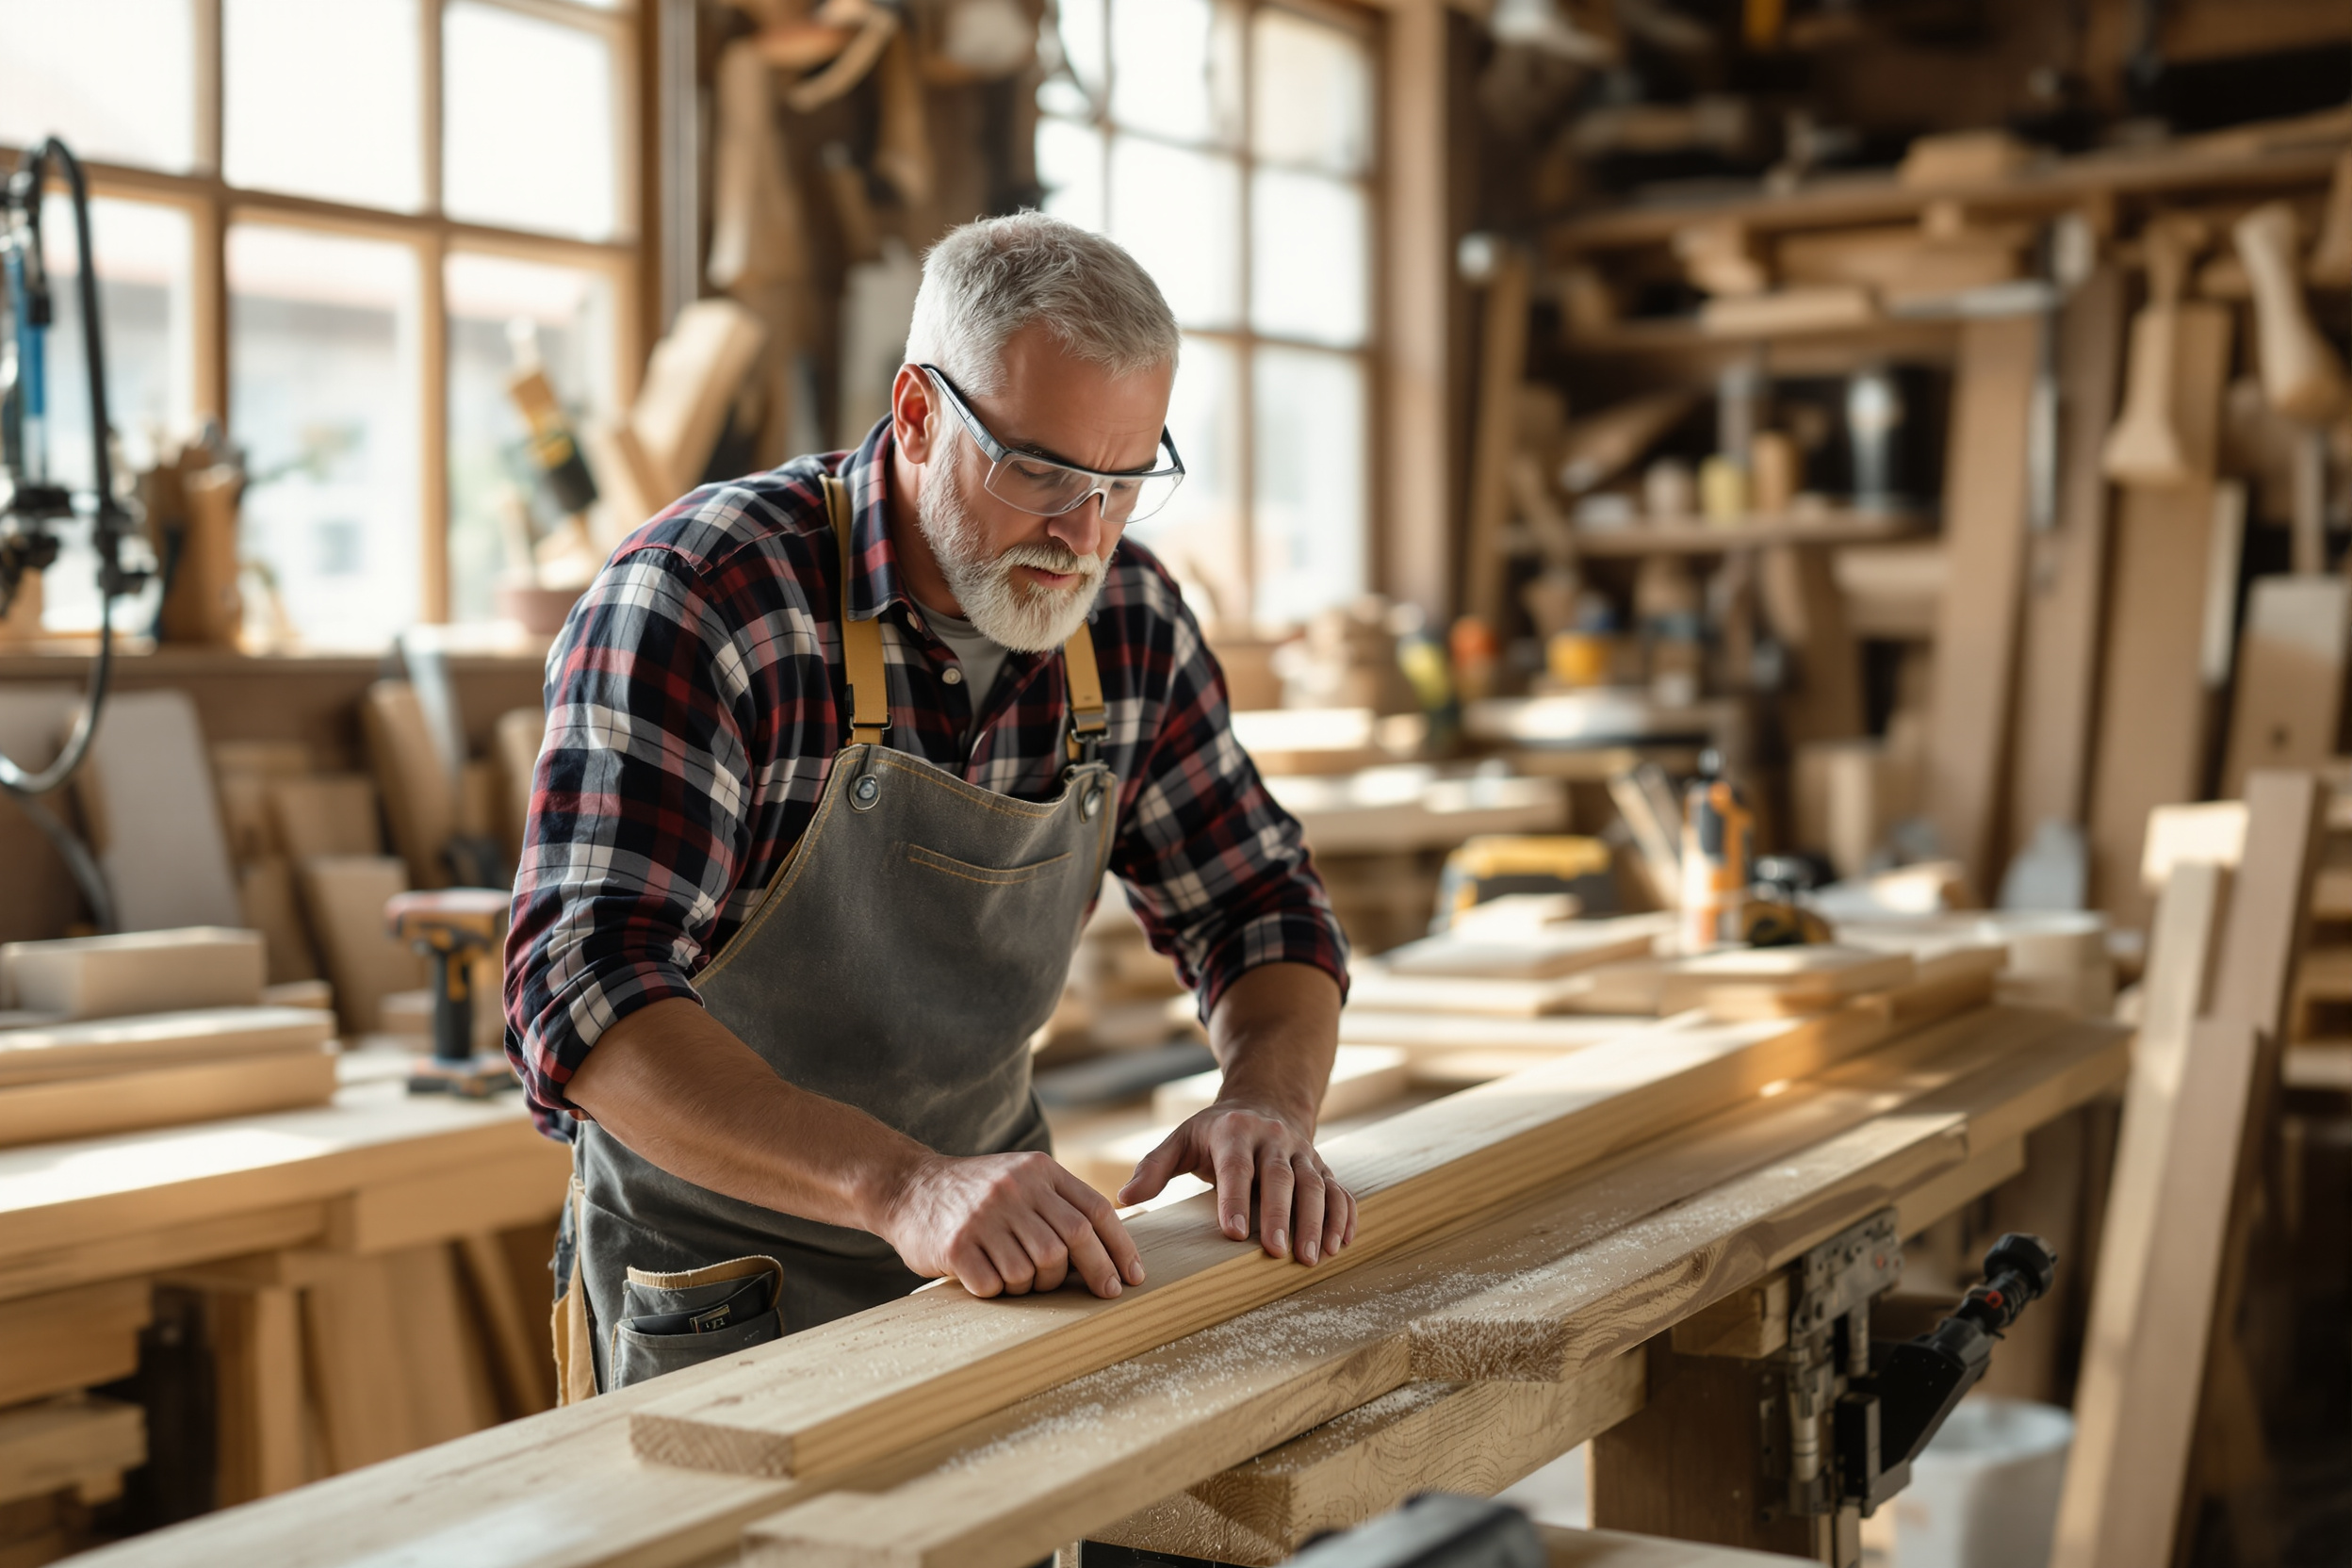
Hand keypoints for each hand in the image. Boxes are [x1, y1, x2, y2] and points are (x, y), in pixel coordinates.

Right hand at [878, 1151, 1145, 1298]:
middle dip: (1095, 1272)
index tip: (1133, 1276)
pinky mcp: (956, 1245)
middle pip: (1072, 1241)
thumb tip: (1110, 1249)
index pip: (1094, 1210)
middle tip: (1105, 1293)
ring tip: (1017, 1276)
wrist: (907, 1186)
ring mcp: (984, 1216)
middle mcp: (1014, 1189)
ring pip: (1034, 1270)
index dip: (1120, 1246)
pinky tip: (985, 1277)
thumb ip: (1059, 1202)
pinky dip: (998, 1291)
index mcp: (1038, 1170)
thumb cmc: (974, 1192)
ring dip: (1033, 1285)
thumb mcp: (1020, 1177)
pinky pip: (995, 1285)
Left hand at [1118, 1101, 1355, 1265]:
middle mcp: (1274, 1139)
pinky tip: (1340, 1244)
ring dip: (1317, 1221)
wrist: (1267, 1100)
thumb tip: (1124, 1199)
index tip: (1232, 1232)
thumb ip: (1154, 1166)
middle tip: (1277, 1252)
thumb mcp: (1182, 1138)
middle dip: (1281, 1215)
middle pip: (1282, 1177)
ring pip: (1317, 1185)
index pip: (1236, 1167)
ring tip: (1312, 1258)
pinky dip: (1344, 1217)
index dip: (1235, 1198)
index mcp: (1235, 1132)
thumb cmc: (1216, 1131)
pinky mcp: (1324, 1167)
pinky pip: (1340, 1191)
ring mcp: (1304, 1153)